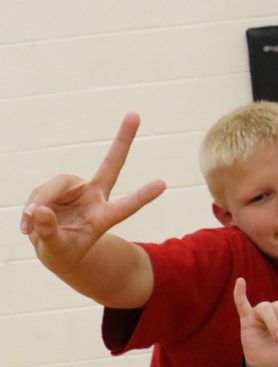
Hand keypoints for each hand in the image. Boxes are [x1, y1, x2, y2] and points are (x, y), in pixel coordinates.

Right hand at [20, 113, 165, 274]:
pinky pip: (39, 192)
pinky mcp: (57, 188)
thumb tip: (40, 210)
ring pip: (56, 185)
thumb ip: (50, 232)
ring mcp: (76, 190)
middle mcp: (95, 197)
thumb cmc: (64, 251)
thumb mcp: (58, 250)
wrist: (53, 248)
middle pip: (110, 165)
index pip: (127, 206)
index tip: (163, 183)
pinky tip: (26, 226)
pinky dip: (30, 208)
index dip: (143, 196)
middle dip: (122, 140)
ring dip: (40, 202)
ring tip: (30, 227)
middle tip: (135, 115)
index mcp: (105, 217)